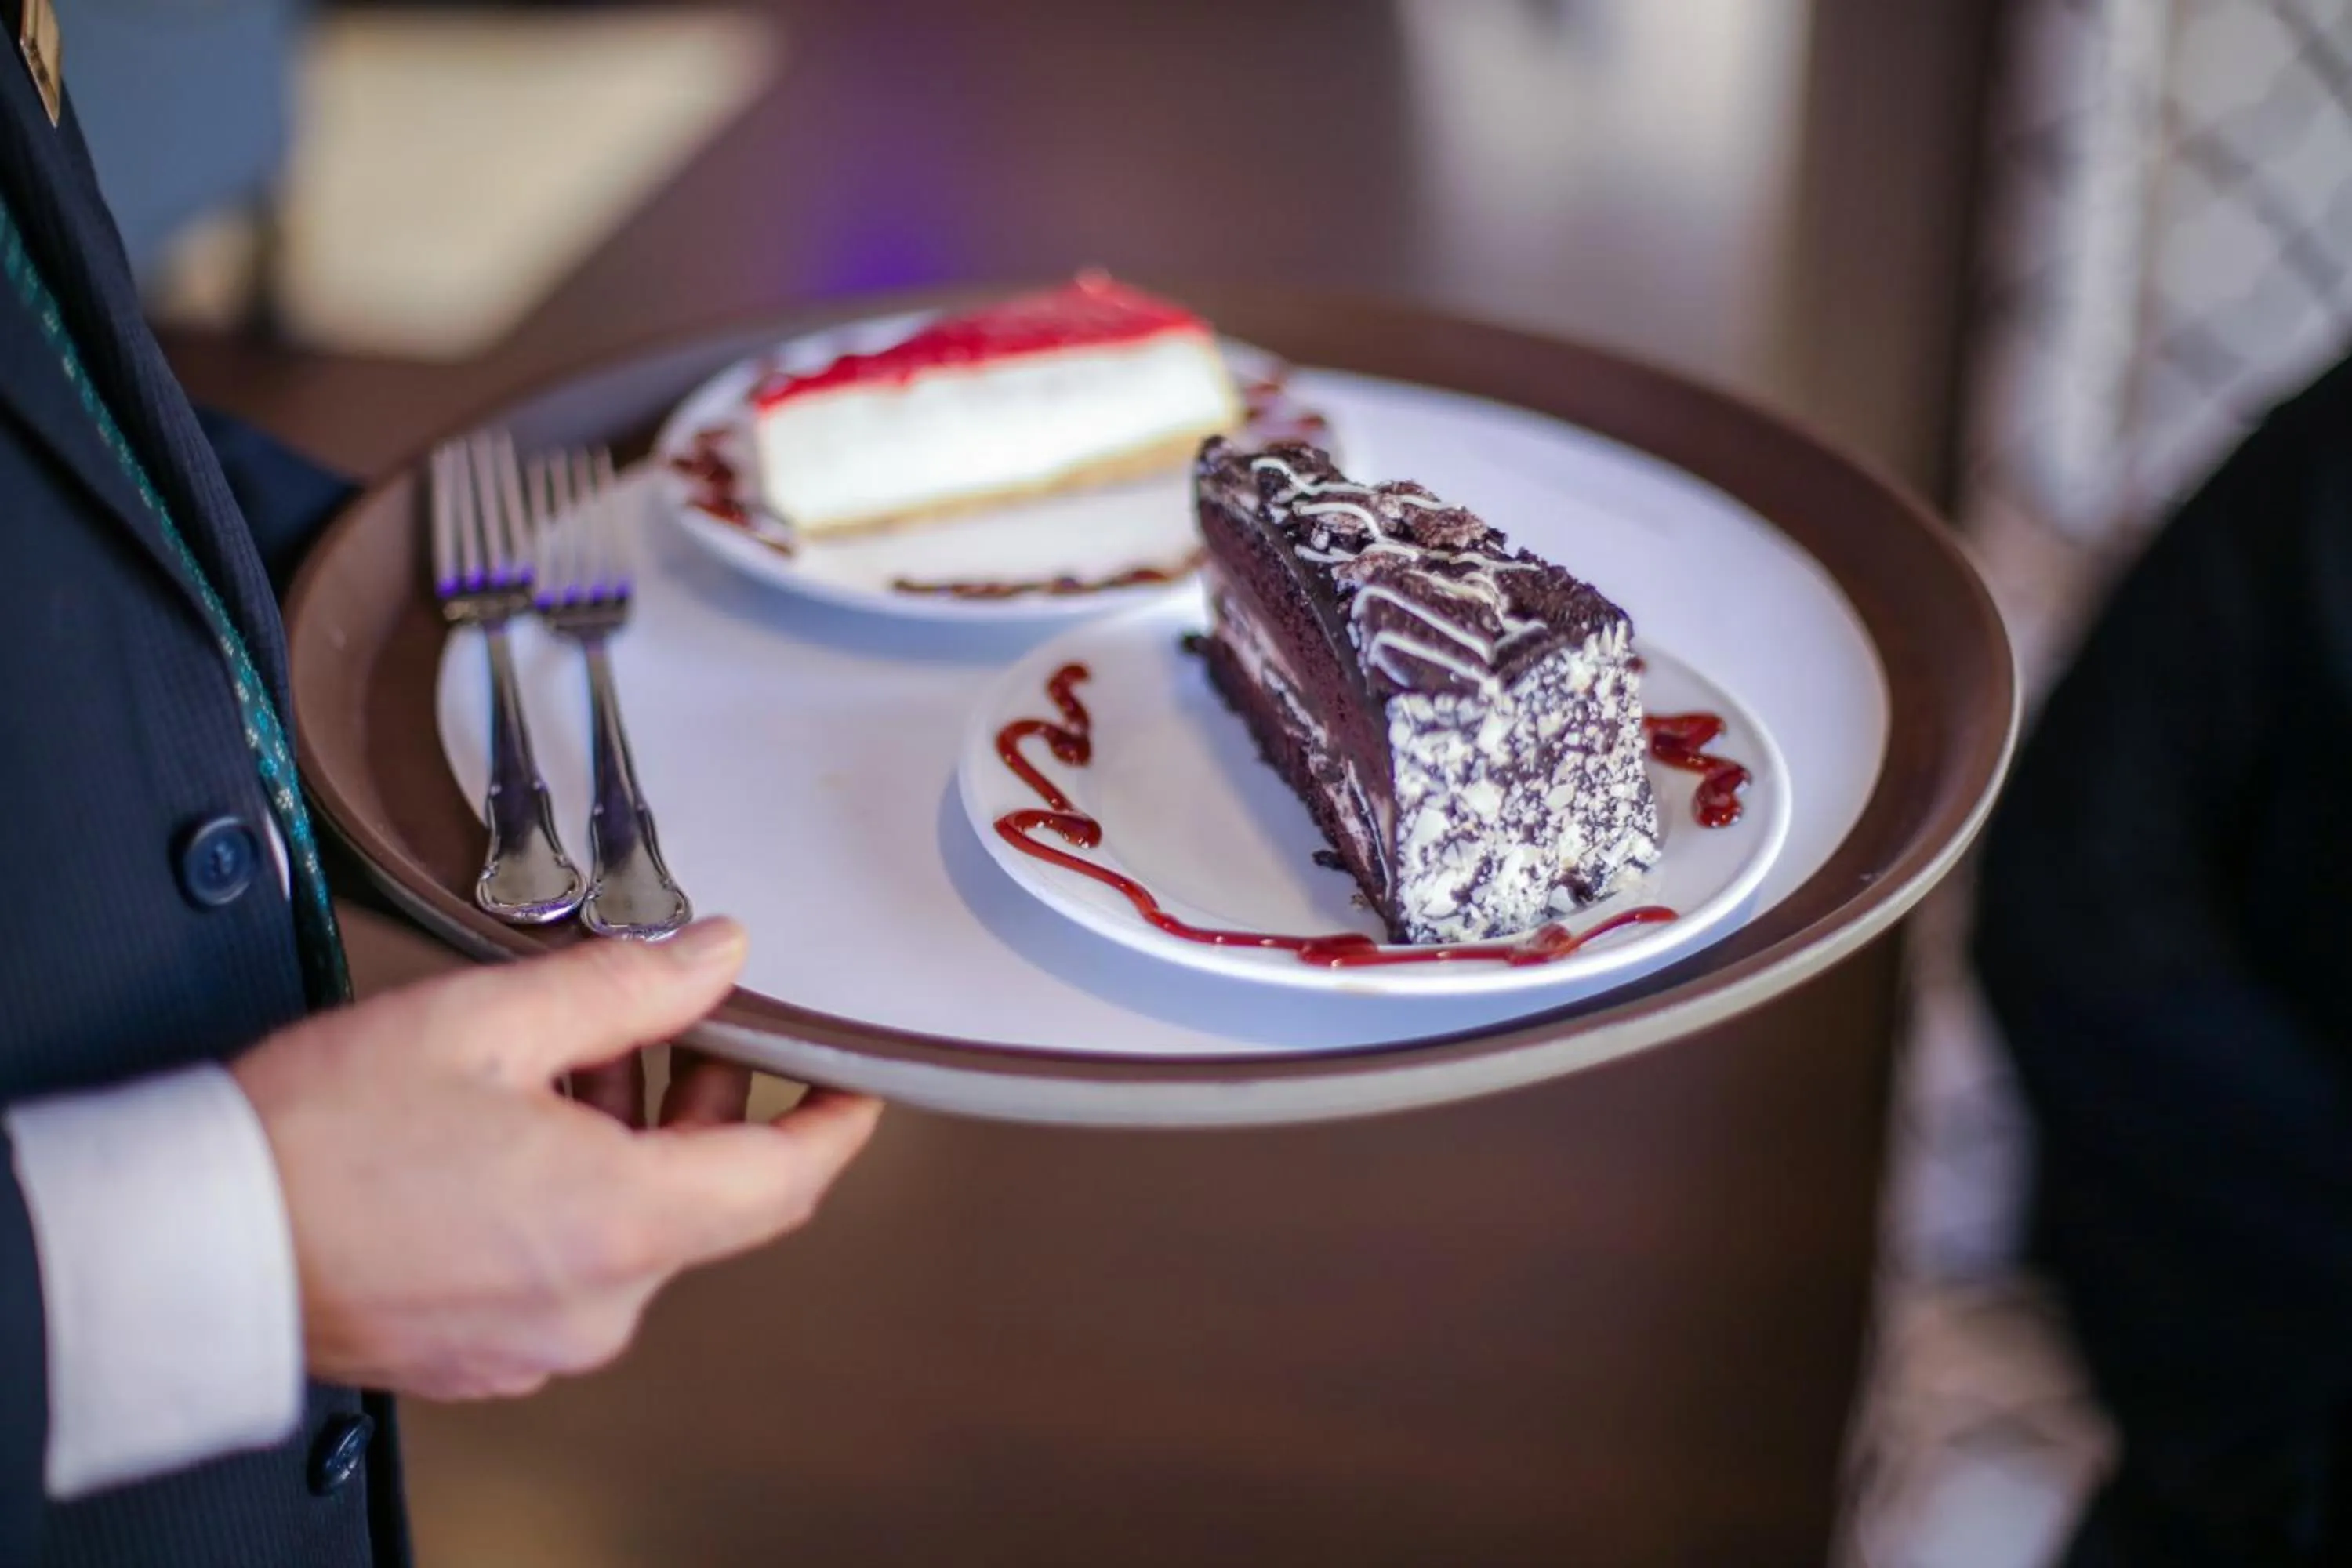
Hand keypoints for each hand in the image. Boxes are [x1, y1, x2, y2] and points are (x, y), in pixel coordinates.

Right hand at [229, 918, 880, 1399]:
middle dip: (707, 1102)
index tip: (855, 1080)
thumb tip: (717, 954)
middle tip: (674, 1022)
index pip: (787, 1178)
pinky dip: (579, 1191)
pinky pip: (578, 1264)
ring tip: (566, 1058)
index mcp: (621, 1221)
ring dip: (633, 1139)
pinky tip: (518, 1128)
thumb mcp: (488, 1021)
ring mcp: (546, 1337)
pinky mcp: (493, 1351)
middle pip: (714, 1196)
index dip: (836, 1121)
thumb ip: (627, 986)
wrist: (194, 1245)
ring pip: (642, 1225)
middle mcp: (600, 1299)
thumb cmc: (318, 1142)